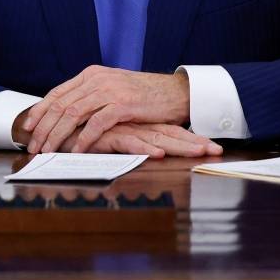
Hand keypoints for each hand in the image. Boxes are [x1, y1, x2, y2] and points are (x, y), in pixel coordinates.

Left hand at [21, 66, 189, 153]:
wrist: (175, 92)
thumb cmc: (143, 96)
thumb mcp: (112, 89)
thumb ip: (91, 96)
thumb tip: (66, 114)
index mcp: (91, 74)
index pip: (57, 92)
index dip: (40, 111)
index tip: (27, 128)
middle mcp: (97, 79)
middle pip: (61, 104)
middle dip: (43, 128)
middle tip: (33, 147)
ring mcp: (110, 90)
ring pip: (73, 114)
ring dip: (58, 135)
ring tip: (48, 151)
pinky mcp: (123, 105)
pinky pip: (96, 123)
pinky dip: (84, 138)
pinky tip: (76, 151)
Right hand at [71, 122, 221, 157]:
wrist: (61, 123)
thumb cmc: (87, 134)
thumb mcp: (114, 139)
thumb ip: (130, 141)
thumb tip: (153, 150)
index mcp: (140, 126)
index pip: (170, 132)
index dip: (192, 139)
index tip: (215, 149)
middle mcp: (135, 125)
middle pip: (170, 134)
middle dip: (194, 144)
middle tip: (218, 152)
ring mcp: (124, 127)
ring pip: (157, 138)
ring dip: (180, 146)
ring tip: (201, 153)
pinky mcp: (109, 133)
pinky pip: (130, 142)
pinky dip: (145, 149)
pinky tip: (159, 155)